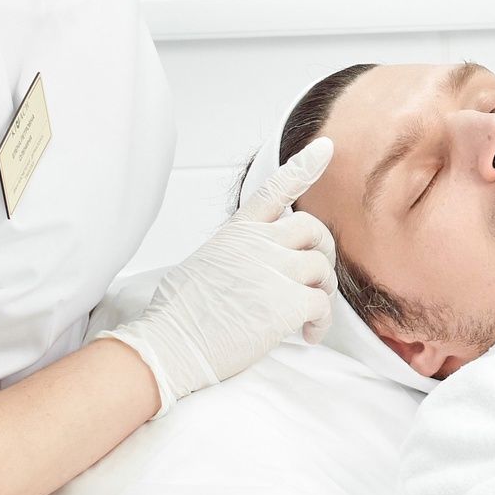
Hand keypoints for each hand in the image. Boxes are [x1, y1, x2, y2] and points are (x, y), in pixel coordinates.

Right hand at [100, 139, 340, 419]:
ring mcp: (272, 270)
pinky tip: (307, 334)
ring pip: (322, 267)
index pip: (273, 189)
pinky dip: (321, 322)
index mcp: (236, 233)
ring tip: (308, 315)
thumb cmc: (178, 315)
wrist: (168, 345)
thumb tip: (253, 268)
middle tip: (317, 278)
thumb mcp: (203, 264)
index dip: (303, 167)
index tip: (325, 148)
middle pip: (313, 228)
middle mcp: (256, 244)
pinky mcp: (285, 302)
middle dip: (323, 251)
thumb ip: (236, 254)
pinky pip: (322, 304)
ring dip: (323, 292)